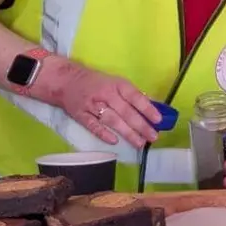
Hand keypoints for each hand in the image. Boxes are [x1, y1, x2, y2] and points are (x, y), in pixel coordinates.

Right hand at [44, 58, 159, 146]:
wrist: (66, 81)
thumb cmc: (97, 83)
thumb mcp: (116, 82)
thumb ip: (133, 95)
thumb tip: (153, 106)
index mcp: (117, 84)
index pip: (135, 97)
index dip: (147, 108)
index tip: (159, 120)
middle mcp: (105, 94)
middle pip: (125, 112)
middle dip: (141, 125)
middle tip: (153, 137)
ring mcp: (92, 105)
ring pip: (112, 120)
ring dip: (127, 133)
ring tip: (140, 143)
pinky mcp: (80, 115)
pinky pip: (93, 126)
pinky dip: (103, 134)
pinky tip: (115, 141)